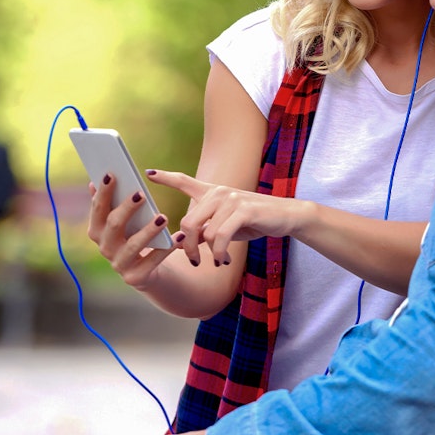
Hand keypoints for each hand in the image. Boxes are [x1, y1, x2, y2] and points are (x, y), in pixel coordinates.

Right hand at [87, 173, 177, 290]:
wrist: (147, 271)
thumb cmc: (134, 237)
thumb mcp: (123, 221)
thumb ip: (110, 203)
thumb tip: (95, 181)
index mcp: (97, 231)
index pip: (98, 209)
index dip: (103, 192)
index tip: (111, 174)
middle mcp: (105, 248)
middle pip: (113, 225)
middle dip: (126, 208)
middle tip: (140, 194)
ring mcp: (119, 264)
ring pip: (133, 245)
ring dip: (148, 230)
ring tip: (163, 217)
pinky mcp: (135, 277)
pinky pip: (152, 261)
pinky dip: (166, 249)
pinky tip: (179, 236)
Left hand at [146, 169, 315, 267]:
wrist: (285, 216)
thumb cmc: (253, 221)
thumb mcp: (226, 224)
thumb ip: (206, 228)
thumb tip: (184, 244)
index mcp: (212, 193)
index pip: (185, 181)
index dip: (166, 178)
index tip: (149, 173)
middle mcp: (219, 192)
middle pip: (188, 222)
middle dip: (188, 247)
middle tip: (195, 261)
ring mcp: (231, 199)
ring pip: (205, 233)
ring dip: (208, 254)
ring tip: (217, 261)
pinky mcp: (243, 210)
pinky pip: (220, 237)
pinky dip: (219, 253)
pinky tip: (223, 260)